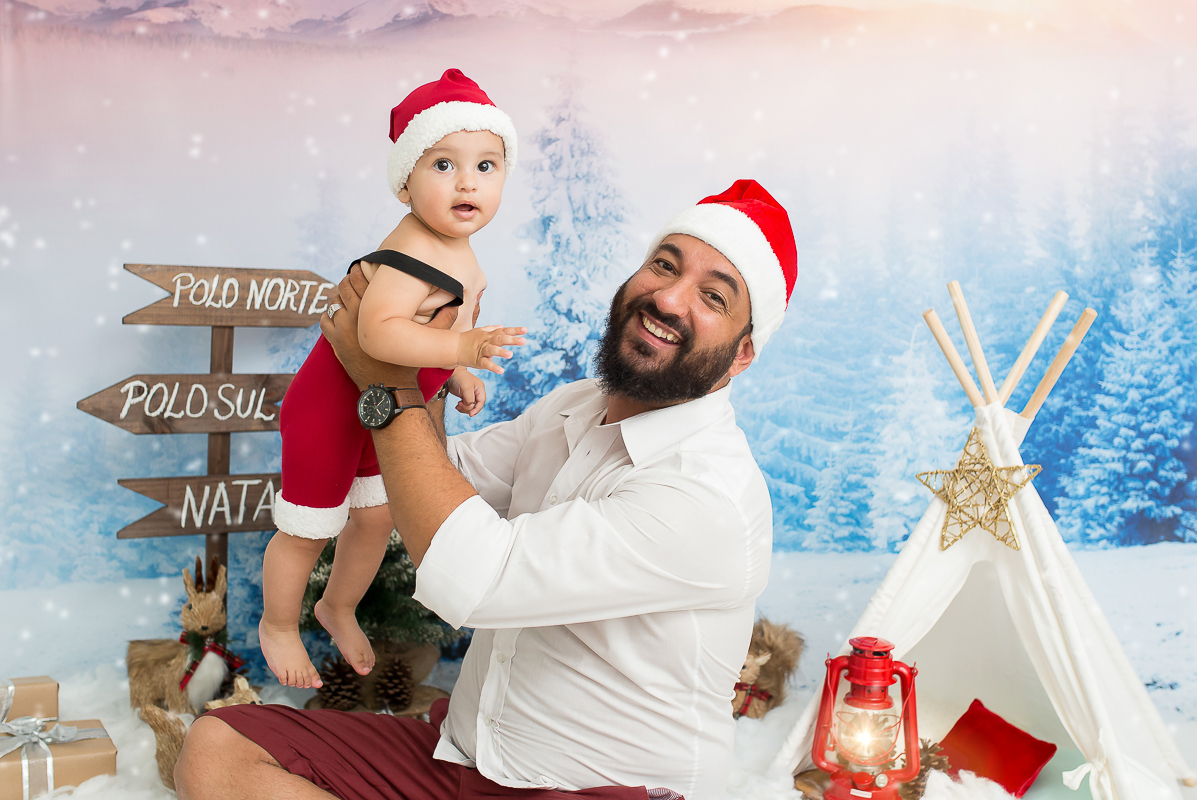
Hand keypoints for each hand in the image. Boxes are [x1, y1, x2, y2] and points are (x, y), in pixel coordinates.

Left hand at [322, 264, 460, 388]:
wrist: (388, 389)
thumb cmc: (407, 365)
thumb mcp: (429, 340)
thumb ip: (443, 321)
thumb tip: (455, 305)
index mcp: (378, 309)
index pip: (360, 277)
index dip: (361, 272)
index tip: (367, 274)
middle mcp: (357, 316)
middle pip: (344, 286)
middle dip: (349, 283)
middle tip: (356, 285)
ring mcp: (343, 329)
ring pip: (332, 302)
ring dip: (339, 299)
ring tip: (348, 302)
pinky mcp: (335, 343)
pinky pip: (324, 321)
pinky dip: (330, 316)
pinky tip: (339, 319)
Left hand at [446, 368, 485, 416]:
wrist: (451, 374)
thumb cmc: (459, 378)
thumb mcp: (466, 388)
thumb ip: (469, 399)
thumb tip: (470, 406)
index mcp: (480, 389)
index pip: (481, 402)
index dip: (477, 409)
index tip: (470, 414)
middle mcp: (477, 392)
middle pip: (475, 406)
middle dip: (467, 408)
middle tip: (459, 404)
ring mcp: (471, 395)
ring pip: (470, 407)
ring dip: (464, 408)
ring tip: (458, 405)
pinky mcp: (465, 397)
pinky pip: (466, 406)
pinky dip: (461, 408)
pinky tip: (457, 405)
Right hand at [456, 325, 525, 374]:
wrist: (454, 347)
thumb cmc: (469, 339)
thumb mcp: (480, 331)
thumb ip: (492, 328)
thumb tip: (502, 325)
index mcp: (490, 335)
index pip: (504, 331)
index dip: (515, 330)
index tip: (526, 330)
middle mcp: (487, 341)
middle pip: (500, 339)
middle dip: (511, 340)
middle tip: (523, 341)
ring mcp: (482, 351)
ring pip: (492, 350)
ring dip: (501, 352)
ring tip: (510, 354)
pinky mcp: (477, 360)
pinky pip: (486, 364)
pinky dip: (493, 367)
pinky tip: (501, 371)